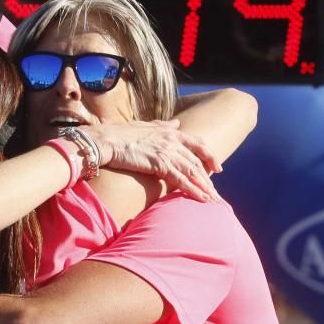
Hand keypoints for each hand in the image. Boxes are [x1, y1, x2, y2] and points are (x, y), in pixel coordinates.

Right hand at [84, 120, 221, 201]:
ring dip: (205, 188)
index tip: (217, 168)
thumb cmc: (120, 134)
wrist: (106, 140)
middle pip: (197, 162)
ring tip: (213, 201)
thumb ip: (164, 126)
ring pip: (193, 172)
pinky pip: (181, 180)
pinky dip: (193, 190)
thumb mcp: (146, 126)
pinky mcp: (159, 164)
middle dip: (208, 179)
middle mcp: (172, 141)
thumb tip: (177, 123)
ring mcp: (167, 152)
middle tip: (216, 194)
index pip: (197, 144)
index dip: (209, 156)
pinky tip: (202, 199)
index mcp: (170, 132)